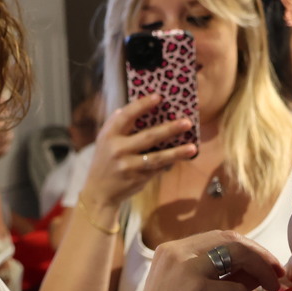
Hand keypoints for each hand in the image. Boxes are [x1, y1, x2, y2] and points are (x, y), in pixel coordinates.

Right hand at [81, 94, 197, 212]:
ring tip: (192, 147)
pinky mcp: (137, 179)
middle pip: (148, 136)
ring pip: (157, 157)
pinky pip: (157, 168)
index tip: (158, 97)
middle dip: (170, 129)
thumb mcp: (105, 140)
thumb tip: (140, 105)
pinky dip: (169, 162)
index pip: (126, 115)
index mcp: (108, 135)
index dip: (142, 105)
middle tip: (187, 122)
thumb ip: (118, 124)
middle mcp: (117, 150)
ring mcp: (128, 166)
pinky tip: (182, 157)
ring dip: (177, 152)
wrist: (99, 193)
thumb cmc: (105, 161)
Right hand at [124, 231, 284, 290]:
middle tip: (276, 273)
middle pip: (231, 240)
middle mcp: (178, 253)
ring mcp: (188, 270)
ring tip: (273, 288)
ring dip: (262, 270)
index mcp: (173, 250)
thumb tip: (255, 269)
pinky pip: (239, 290)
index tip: (264, 263)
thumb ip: (217, 276)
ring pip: (239, 255)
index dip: (247, 248)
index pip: (218, 237)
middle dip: (259, 254)